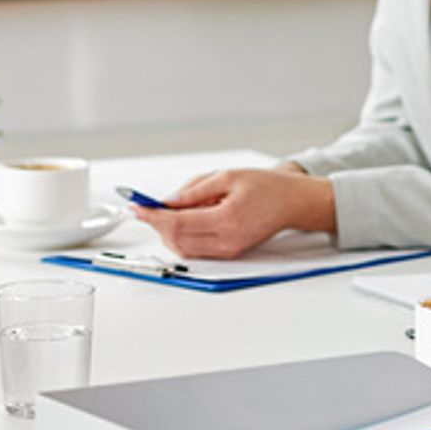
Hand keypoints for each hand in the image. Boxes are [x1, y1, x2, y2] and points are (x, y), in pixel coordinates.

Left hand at [134, 168, 335, 259]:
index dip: (153, 216)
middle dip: (157, 224)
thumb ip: (195, 190)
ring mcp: (229, 250)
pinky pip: (197, 249)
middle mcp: (227, 241)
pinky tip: (184, 219)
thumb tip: (167, 202)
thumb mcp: (227, 176)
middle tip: (148, 207)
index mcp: (227, 220)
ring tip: (168, 211)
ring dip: (168, 231)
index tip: (138, 207)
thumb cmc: (267, 186)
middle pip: (177, 240)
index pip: (178, 223)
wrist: (293, 203)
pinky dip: (183, 236)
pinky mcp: (230, 253)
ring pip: (184, 248)